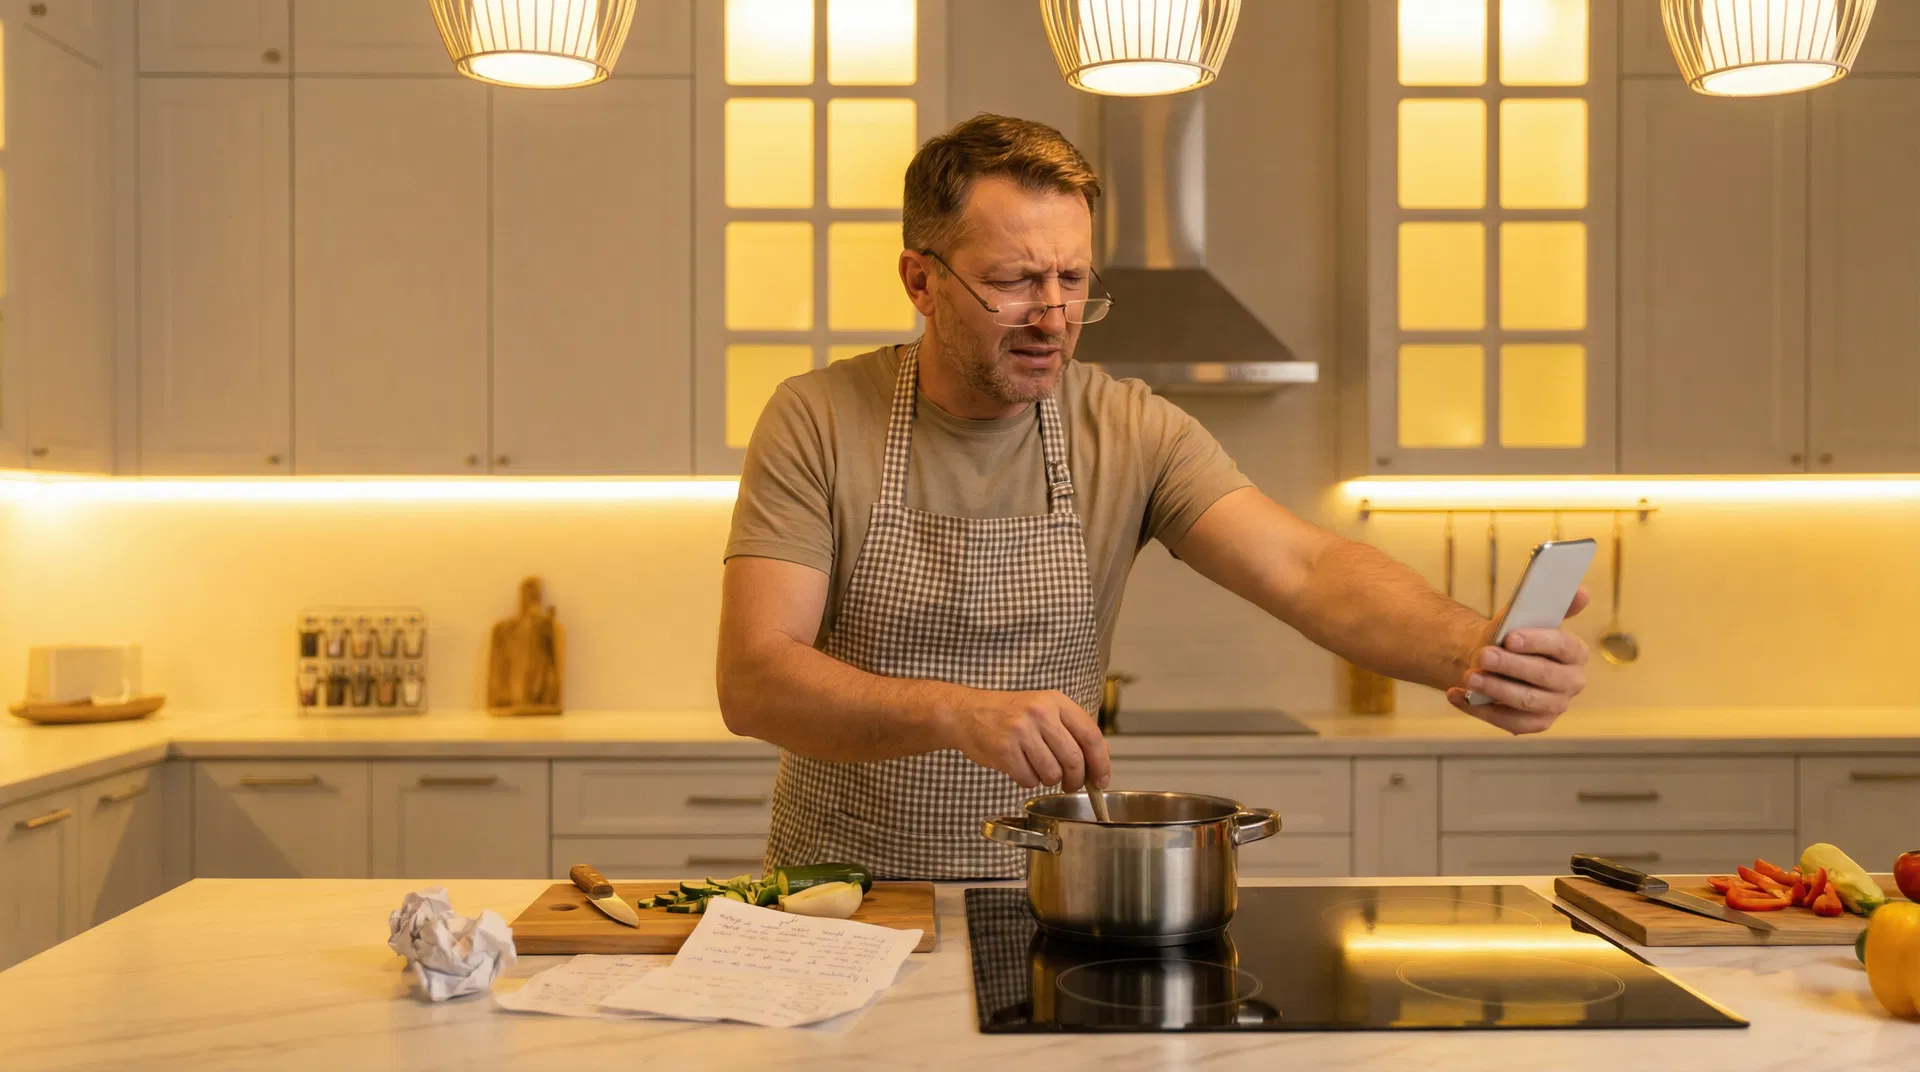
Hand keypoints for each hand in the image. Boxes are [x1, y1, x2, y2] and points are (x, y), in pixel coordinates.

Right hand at [944, 689, 1110, 791]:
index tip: (1101, 780)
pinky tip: (1020, 767)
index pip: (1091, 735)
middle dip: (1076, 780)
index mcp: (1055, 701)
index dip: (1101, 763)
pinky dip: (1028, 781)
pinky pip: (1029, 780)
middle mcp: (1040, 713)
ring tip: (1037, 768)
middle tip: (1071, 784)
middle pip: (1074, 760)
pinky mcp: (1003, 750)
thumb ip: (1072, 730)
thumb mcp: (1044, 709)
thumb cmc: (1009, 714)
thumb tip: (1100, 761)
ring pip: (1052, 774)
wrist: (966, 712)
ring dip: (1048, 780)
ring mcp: (1020, 731)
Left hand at [1447, 588, 1591, 734]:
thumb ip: (1550, 604)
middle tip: (1483, 656)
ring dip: (1494, 688)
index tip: (1510, 638)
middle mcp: (1572, 682)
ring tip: (1468, 676)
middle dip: (1511, 666)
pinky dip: (1479, 709)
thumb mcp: (1524, 615)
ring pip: (1526, 701)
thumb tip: (1582, 592)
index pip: (1563, 646)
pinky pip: (1508, 722)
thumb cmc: (1512, 637)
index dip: (1537, 642)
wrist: (1491, 660)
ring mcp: (1555, 706)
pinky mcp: (1535, 724)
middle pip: (1544, 676)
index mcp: (1575, 652)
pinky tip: (1457, 694)